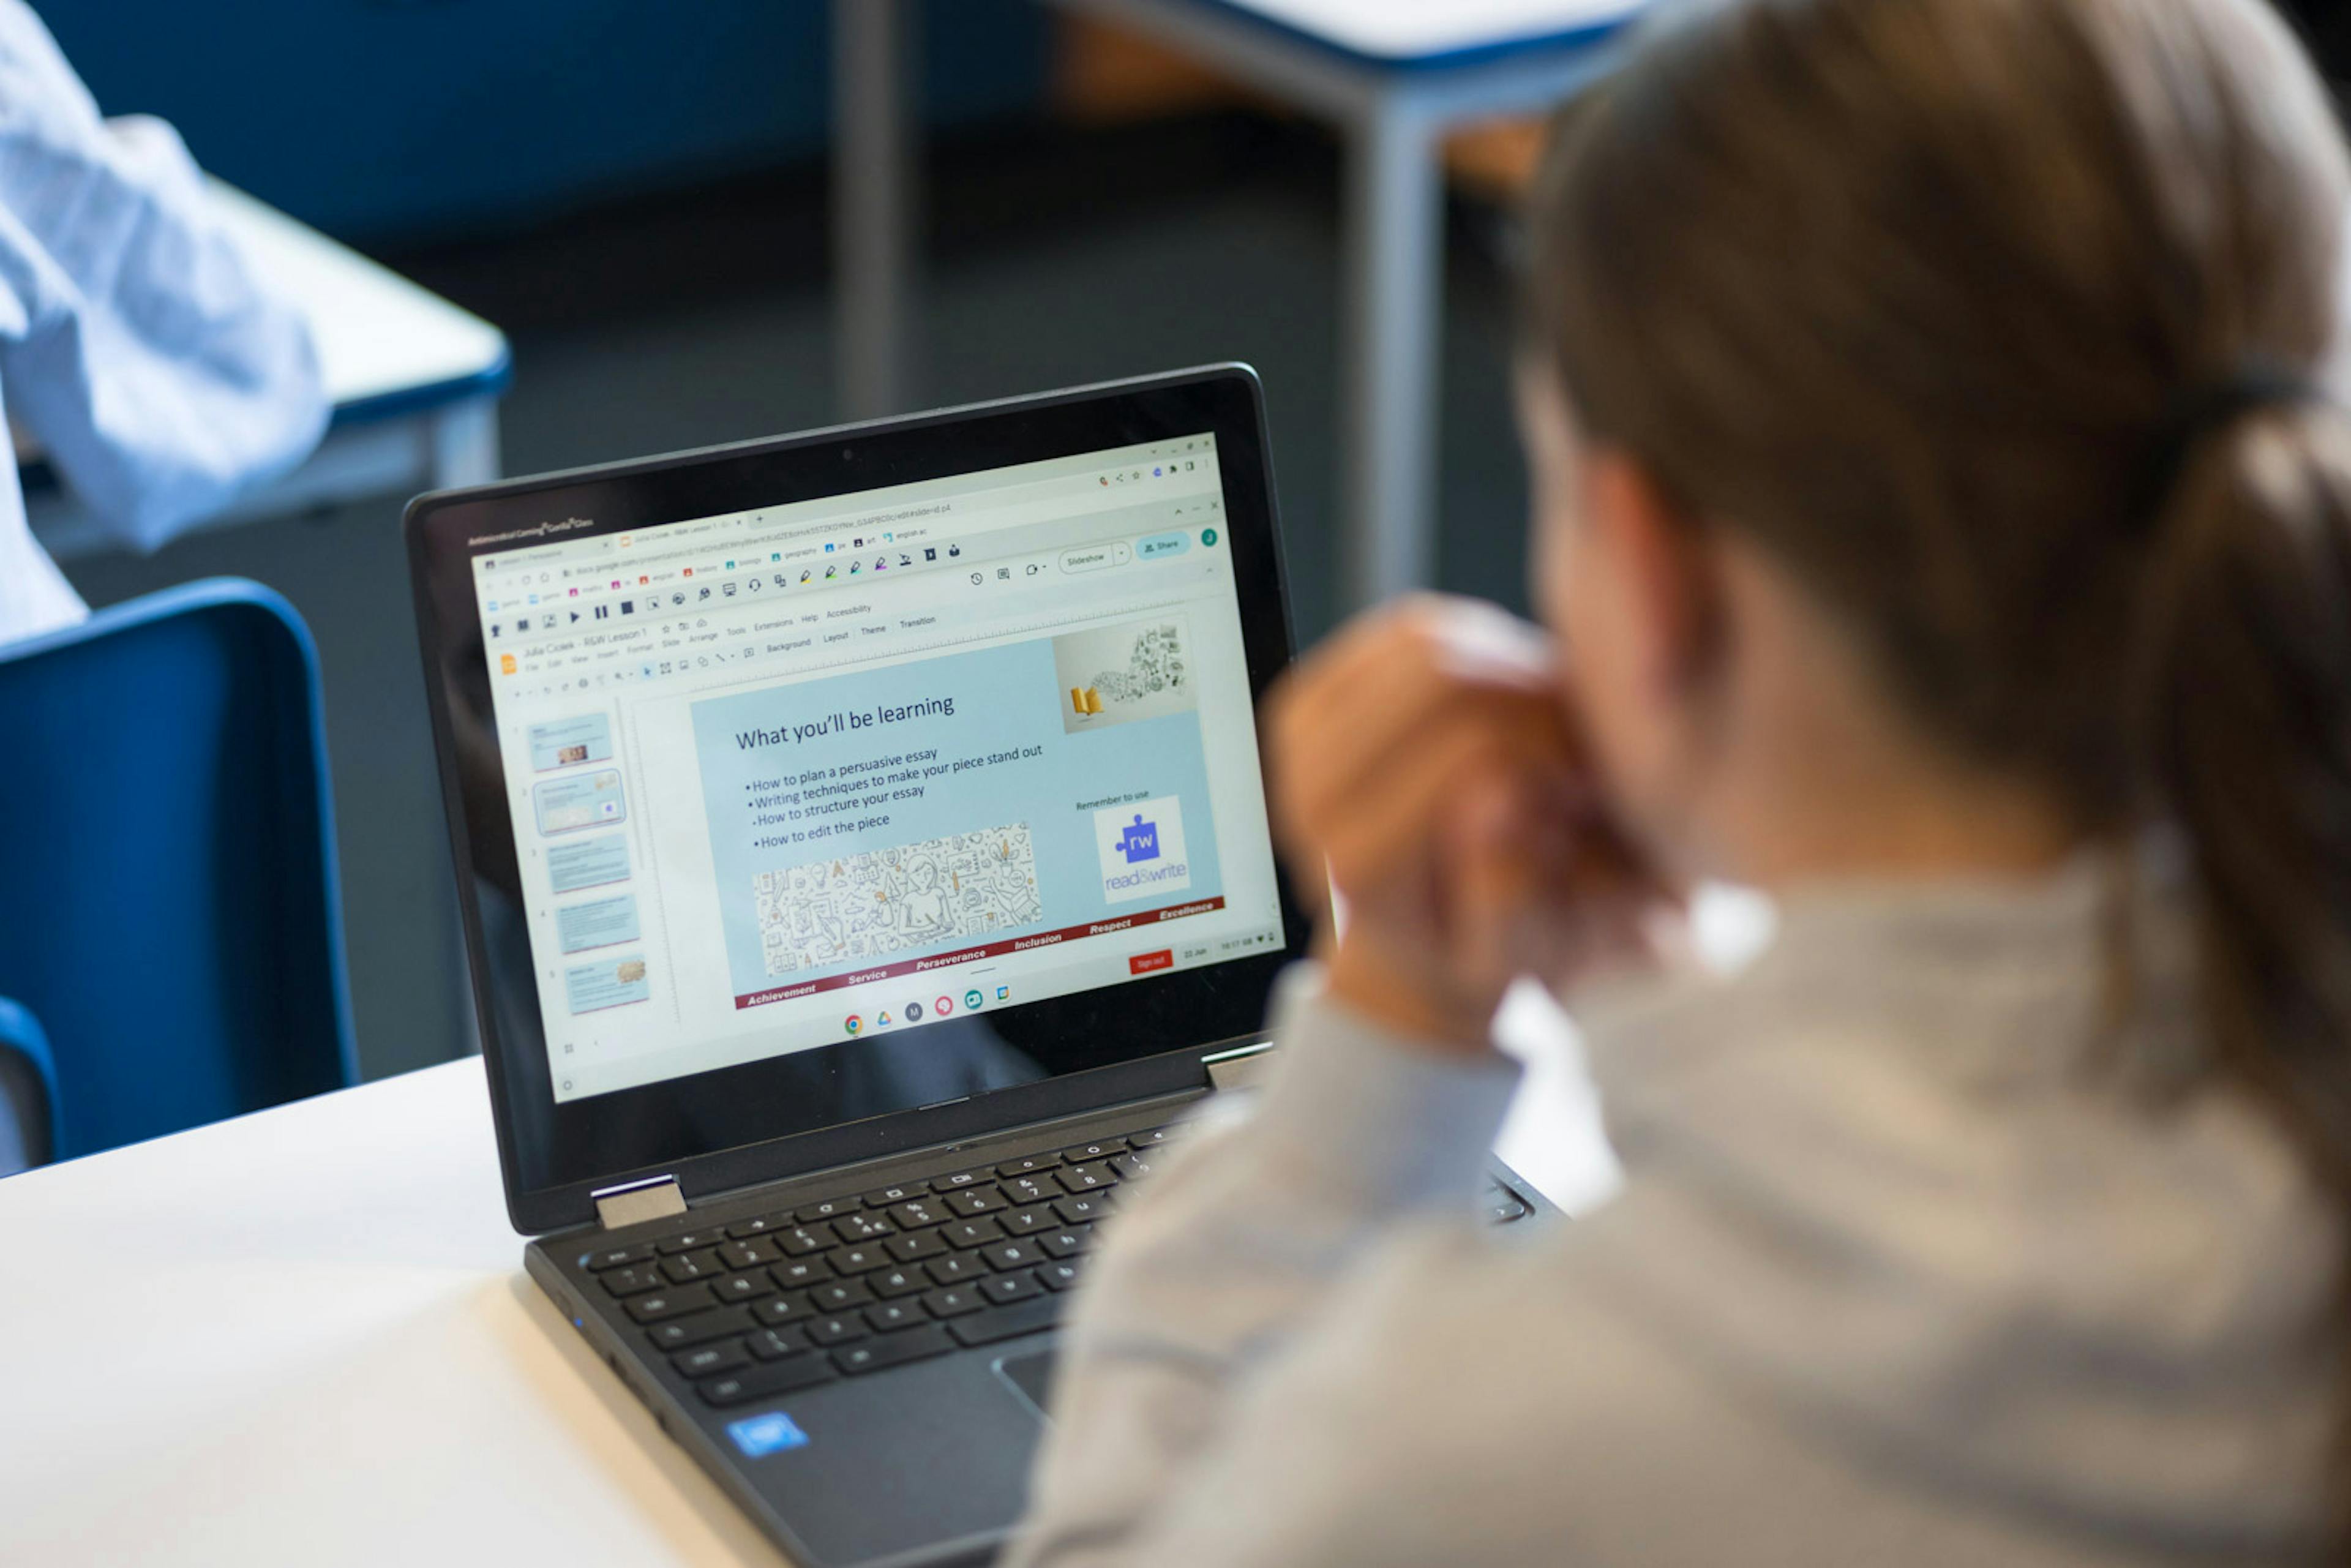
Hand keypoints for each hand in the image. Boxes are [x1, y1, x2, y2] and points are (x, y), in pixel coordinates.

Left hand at [1265, 597, 1670, 1051]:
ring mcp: (1301, 741)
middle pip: (1443, 682)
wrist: (1419, 938)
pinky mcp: (1314, 697)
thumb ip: (1515, 898)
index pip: (1476, 750)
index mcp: (1361, 863)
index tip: (1592, 777)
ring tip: (1545, 720)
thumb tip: (1500, 803)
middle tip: (1579, 737)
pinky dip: (1469, 647)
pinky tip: (1503, 696)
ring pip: (1423, 644)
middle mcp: (1309, 797)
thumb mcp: (1518, 954)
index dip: (1555, 746)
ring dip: (1504, 665)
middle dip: (1533, 694)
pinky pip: (1404, 633)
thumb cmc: (1480, 948)